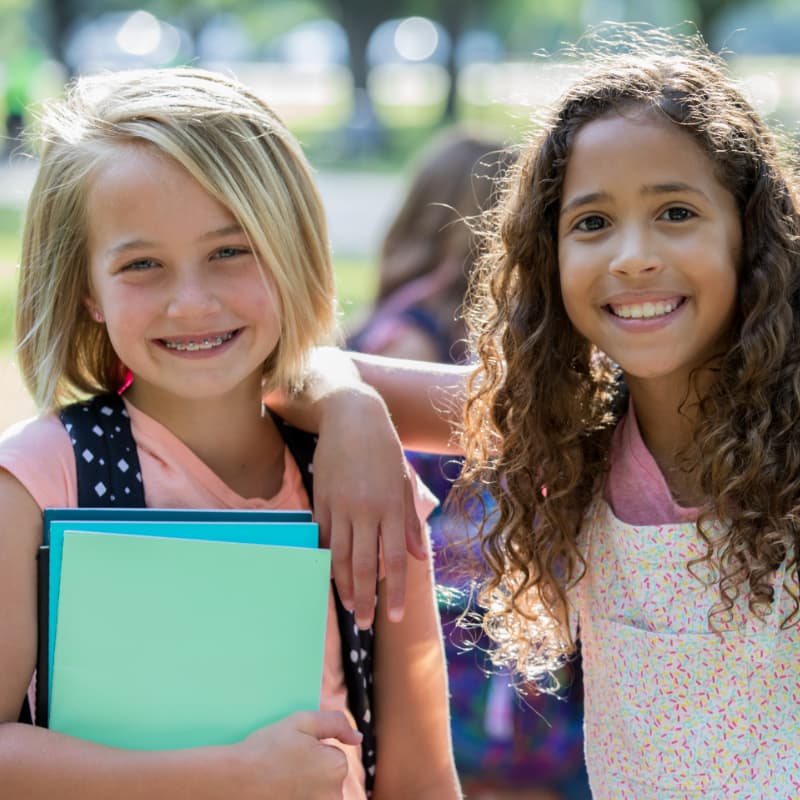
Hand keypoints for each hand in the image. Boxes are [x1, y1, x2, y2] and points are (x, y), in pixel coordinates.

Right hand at [236, 711, 361, 798]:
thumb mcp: (302, 721)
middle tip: (284, 768)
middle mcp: (332, 795)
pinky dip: (295, 796)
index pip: (334, 755)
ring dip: (305, 789)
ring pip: (318, 794)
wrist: (233, 782)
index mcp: (336, 767)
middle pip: (328, 779)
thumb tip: (357, 737)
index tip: (292, 752)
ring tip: (279, 782)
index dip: (312, 750)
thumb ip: (335, 723)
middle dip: (312, 772)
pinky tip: (279, 792)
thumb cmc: (266, 748)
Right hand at [314, 387, 425, 627]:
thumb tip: (418, 557)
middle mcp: (364, 509)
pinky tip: (328, 576)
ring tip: (349, 607)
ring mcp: (339, 505)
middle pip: (363, 564)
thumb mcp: (403, 481)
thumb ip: (409, 521)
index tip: (394, 617)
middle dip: (365, 598)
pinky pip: (321, 537)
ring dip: (343, 585)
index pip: (394, 558)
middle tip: (367, 623)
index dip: (395, 591)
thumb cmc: (384, 449)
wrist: (351, 417)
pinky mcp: (320, 499)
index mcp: (389, 506)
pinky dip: (325, 560)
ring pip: (338, 556)